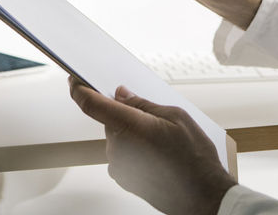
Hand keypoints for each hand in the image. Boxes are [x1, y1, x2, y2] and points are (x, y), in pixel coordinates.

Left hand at [69, 77, 235, 214]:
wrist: (202, 195)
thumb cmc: (194, 158)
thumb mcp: (175, 116)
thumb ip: (143, 104)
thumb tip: (122, 95)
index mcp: (129, 126)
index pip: (91, 104)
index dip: (79, 89)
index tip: (75, 81)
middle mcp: (118, 147)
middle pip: (110, 120)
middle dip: (126, 114)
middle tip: (153, 118)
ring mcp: (119, 165)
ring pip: (117, 137)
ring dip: (132, 133)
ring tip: (161, 142)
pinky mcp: (123, 178)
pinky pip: (122, 154)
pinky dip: (134, 149)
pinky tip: (156, 154)